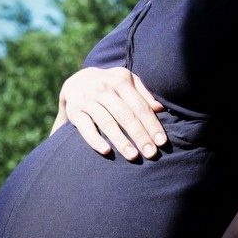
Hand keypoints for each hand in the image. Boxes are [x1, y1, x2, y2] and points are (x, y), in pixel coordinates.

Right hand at [50, 67, 166, 160]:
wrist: (77, 82)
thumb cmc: (111, 86)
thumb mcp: (127, 81)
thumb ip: (144, 94)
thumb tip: (161, 109)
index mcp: (121, 81)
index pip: (140, 106)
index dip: (152, 124)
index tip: (162, 142)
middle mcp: (104, 89)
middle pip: (126, 115)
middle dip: (140, 136)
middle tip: (151, 153)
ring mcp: (88, 100)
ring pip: (107, 123)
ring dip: (121, 141)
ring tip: (133, 156)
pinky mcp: (74, 112)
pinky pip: (86, 128)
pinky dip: (95, 140)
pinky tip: (106, 152)